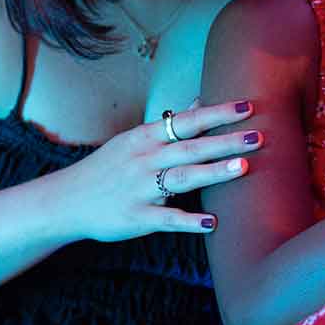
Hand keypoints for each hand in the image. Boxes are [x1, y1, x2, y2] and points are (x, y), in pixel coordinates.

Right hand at [48, 100, 261, 241]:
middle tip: (258, 136)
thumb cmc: (108, 168)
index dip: (218, 113)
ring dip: (213, 173)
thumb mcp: (135, 139)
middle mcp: (145, 160)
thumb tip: (200, 100)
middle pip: (191, 148)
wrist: (66, 201)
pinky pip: (166, 219)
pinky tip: (212, 223)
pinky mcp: (137, 217)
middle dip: (225, 141)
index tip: (247, 105)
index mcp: (145, 138)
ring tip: (243, 168)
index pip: (188, 121)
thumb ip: (170, 124)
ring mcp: (141, 189)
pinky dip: (189, 221)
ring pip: (182, 179)